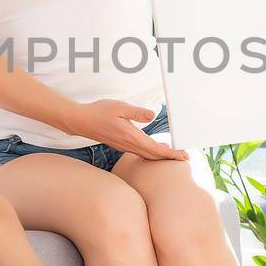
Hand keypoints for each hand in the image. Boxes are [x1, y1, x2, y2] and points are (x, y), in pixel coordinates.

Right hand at [68, 99, 187, 160]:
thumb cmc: (98, 112)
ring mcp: (124, 146)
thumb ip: (137, 112)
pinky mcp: (121, 145)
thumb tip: (152, 116)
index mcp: (131, 136)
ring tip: (173, 153)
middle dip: (170, 157)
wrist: (81, 121)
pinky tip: (155, 148)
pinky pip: (140, 152)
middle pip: (154, 155)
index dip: (171, 154)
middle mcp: (129, 145)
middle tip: (185, 157)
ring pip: (147, 155)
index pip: (156, 149)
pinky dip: (151, 153)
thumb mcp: (119, 107)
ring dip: (161, 155)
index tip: (183, 156)